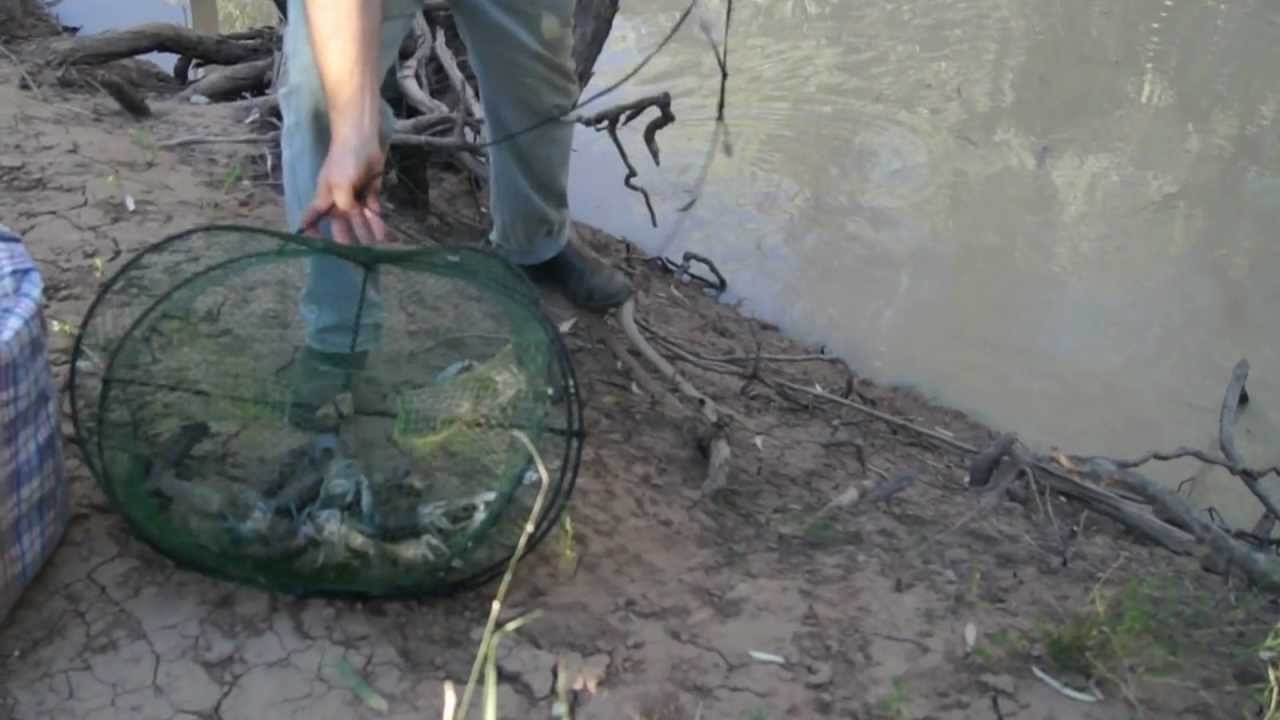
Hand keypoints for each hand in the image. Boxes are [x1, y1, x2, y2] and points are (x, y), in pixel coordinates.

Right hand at [298, 129, 387, 245]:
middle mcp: (338, 200)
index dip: (311, 231)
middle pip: (341, 224)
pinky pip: (373, 210)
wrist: (362, 138)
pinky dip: (378, 221)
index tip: (317, 245)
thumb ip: (343, 205)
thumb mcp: (339, 185)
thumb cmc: (344, 160)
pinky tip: (385, 233)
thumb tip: (352, 219)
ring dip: (367, 231)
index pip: (311, 217)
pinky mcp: (370, 191)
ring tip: (378, 245)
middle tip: (358, 257)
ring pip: (360, 219)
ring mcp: (355, 196)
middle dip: (348, 239)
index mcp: (324, 198)